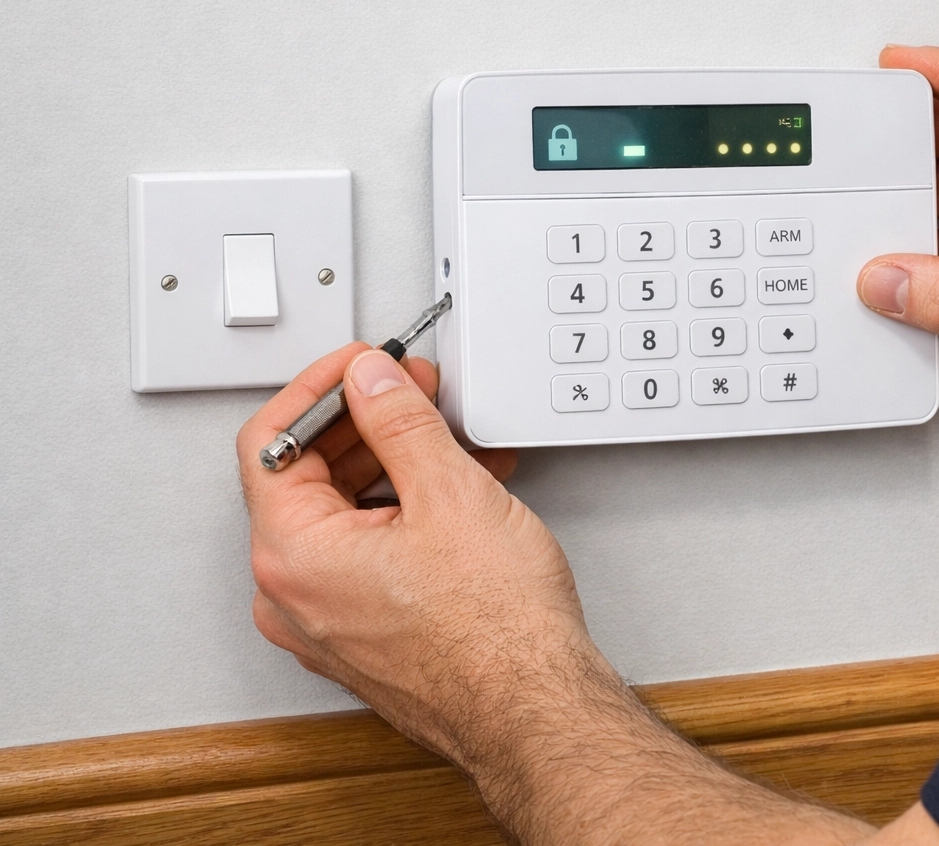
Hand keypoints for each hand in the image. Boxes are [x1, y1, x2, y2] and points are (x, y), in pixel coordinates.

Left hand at [239, 347, 938, 844]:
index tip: (364, 364)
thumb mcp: (450, 491)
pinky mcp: (363, 635)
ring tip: (452, 441)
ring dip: (396, 465)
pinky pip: (365, 553)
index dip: (321, 386)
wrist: (534, 706)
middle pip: (306, 475)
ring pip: (343, 514)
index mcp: (290, 553)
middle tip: (416, 391)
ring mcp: (325, 620)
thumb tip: (370, 380)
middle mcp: (292, 593)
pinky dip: (405, 512)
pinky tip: (458, 489)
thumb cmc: (496, 630)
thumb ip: (399, 420)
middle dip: (368, 423)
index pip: (272, 440)